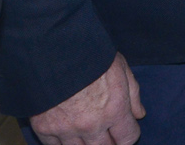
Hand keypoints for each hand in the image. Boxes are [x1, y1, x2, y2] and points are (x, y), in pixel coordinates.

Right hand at [29, 53, 143, 144]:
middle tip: (107, 134)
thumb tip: (139, 115)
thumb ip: (133, 94)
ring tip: (88, 133)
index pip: (128, 138)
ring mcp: (67, 130)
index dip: (129, 135)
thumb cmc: (91, 55)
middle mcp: (92, 125)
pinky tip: (68, 134)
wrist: (53, 49)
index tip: (125, 130)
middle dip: (109, 142)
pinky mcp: (44, 129)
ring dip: (86, 144)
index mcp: (115, 109)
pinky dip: (63, 143)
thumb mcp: (121, 68)